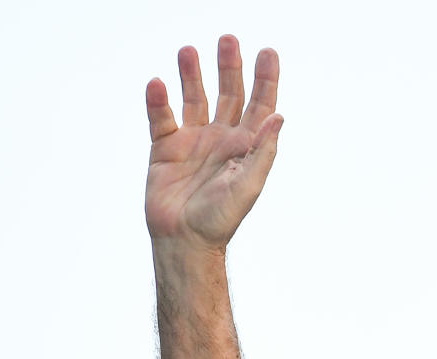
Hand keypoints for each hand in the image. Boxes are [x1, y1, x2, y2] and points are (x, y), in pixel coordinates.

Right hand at [145, 35, 281, 253]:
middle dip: (230, 67)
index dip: (266, 79)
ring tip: (189, 51)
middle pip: (229, 94)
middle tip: (228, 40)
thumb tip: (279, 116)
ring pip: (195, 98)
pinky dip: (159, 101)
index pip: (260, 105)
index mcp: (246, 147)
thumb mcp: (248, 185)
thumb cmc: (220, 218)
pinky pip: (161, 118)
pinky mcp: (165, 149)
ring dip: (193, 75)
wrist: (184, 240)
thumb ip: (263, 151)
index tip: (268, 52)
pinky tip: (158, 84)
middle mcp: (222, 139)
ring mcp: (193, 141)